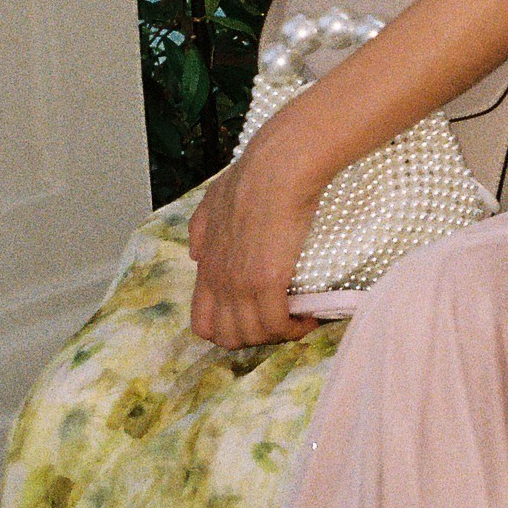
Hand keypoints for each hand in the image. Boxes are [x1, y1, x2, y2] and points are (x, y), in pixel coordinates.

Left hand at [187, 121, 322, 346]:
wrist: (276, 170)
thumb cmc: (251, 177)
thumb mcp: (211, 202)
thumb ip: (200, 231)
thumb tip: (196, 255)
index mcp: (207, 267)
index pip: (203, 323)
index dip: (227, 331)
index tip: (253, 319)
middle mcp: (220, 282)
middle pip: (227, 337)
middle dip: (254, 338)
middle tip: (278, 322)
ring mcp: (241, 284)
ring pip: (254, 336)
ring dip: (278, 335)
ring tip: (298, 320)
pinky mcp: (268, 282)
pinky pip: (278, 325)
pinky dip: (296, 329)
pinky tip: (310, 318)